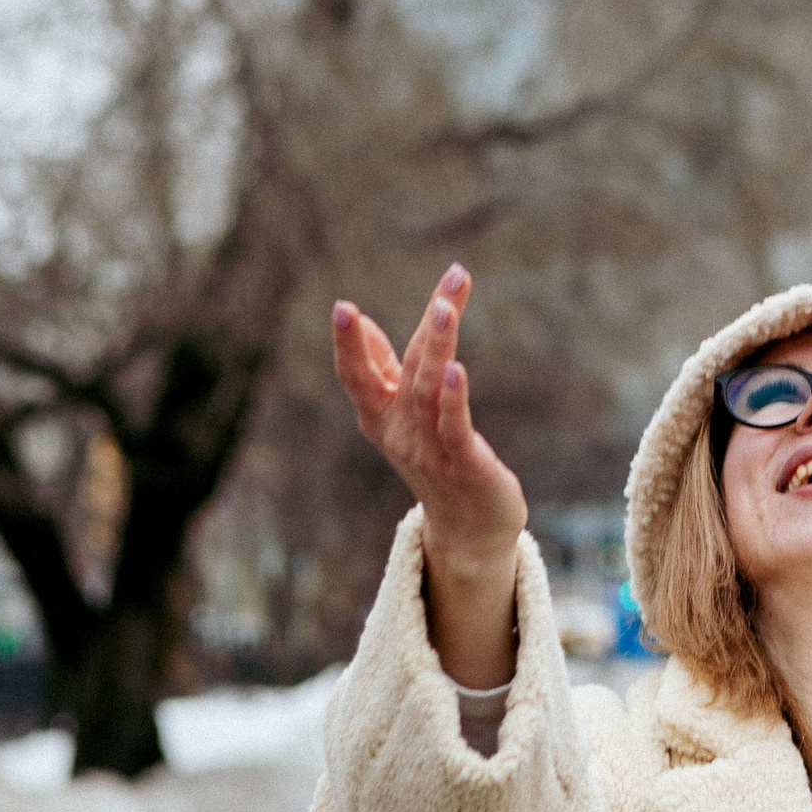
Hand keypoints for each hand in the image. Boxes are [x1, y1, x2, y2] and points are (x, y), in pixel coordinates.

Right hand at [332, 267, 527, 691]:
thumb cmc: (435, 458)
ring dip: (439, 345)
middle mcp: (397, 433)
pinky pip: (453, 426)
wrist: (469, 528)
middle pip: (408, 370)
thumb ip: (381, 367)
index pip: (358, 374)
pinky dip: (451, 396)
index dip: (349, 343)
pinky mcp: (462, 464)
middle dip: (428, 323)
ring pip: (429, 390)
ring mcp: (428, 450)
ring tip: (446, 307)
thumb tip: (358, 321)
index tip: (342, 307)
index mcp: (379, 417)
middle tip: (449, 282)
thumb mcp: (401, 413)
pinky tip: (454, 368)